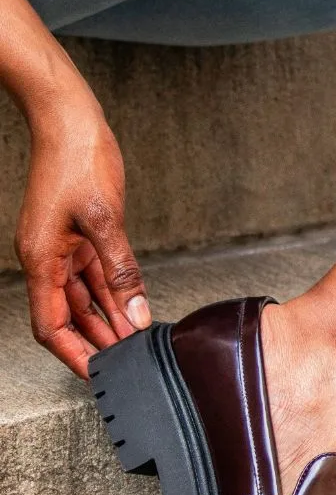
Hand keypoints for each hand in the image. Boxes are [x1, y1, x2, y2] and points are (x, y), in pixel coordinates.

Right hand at [16, 100, 149, 378]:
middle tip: (127, 364)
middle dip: (96, 343)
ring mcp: (64, 248)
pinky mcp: (81, 236)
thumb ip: (122, 271)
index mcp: (42, 259)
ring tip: (134, 345)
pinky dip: (113, 296)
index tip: (97, 374)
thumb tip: (135, 315)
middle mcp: (48, 258)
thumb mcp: (106, 219)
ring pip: (84, 299)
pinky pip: (95, 277)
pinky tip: (132, 312)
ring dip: (108, 322)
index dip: (73, 354)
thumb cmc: (78, 159)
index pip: (51, 325)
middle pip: (68, 317)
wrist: (71, 119)